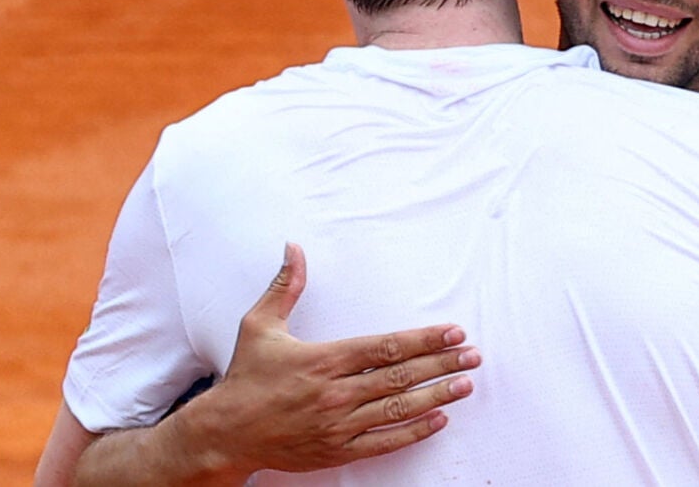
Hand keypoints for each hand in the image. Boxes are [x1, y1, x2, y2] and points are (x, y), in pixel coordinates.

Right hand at [171, 243, 480, 477]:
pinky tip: (438, 419)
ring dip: (436, 395)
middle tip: (473, 356)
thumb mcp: (260, 326)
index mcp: (323, 360)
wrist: (224, 434)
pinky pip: (383, 442)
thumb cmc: (245, 378)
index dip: (424, 339)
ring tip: (465, 384)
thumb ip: (285, 287)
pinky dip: (413, 432)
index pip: (386, 347)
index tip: (453, 332)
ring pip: (397, 408)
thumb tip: (293, 248)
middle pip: (400, 376)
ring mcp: (338, 425)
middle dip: (441, 363)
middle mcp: (335, 393)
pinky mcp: (337, 450)